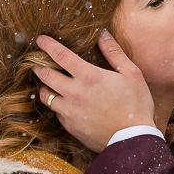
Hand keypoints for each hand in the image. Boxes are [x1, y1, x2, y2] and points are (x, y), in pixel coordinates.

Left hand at [34, 31, 155, 152]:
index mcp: (89, 76)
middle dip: (38, 65)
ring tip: (49, 83)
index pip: (60, 55)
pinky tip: (65, 102)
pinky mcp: (70, 126)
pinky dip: (56, 104)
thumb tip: (102, 34)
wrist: (132, 140)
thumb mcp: (131, 73)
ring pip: (45, 95)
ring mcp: (70, 111)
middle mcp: (74, 92)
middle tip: (37, 62)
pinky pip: (55, 112)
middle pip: (45, 74)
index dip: (47, 44)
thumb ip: (114, 52)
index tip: (40, 39)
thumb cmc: (136, 104)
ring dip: (44, 86)